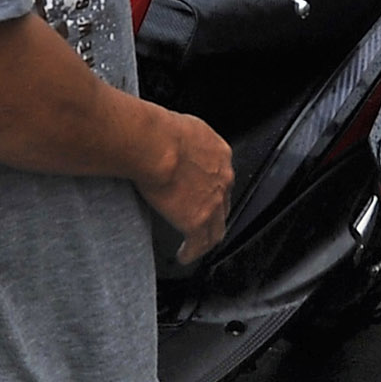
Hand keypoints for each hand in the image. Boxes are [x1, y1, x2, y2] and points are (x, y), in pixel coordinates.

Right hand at [134, 106, 231, 258]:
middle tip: (201, 219)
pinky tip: (184, 255)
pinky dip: (192, 252)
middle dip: (214, 212)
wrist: (157, 146)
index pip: (221, 175)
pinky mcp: (197, 221)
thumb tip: (170, 141)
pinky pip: (199, 244)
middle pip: (224, 202)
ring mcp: (213, 202)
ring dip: (207, 237)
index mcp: (219, 153)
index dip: (212, 185)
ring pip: (217, 227)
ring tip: (196, 245)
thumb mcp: (180, 125)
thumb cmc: (160, 131)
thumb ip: (184, 139)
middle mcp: (222, 178)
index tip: (203, 191)